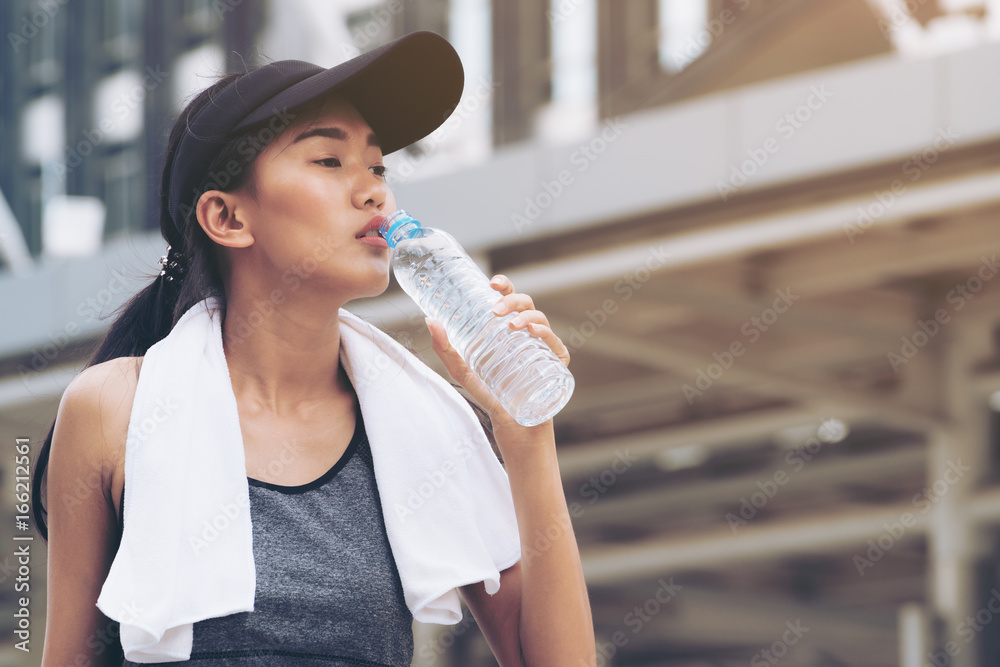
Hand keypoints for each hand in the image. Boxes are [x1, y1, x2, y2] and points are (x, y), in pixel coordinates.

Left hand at [425, 274, 570, 425]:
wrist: (511, 426)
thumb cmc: (490, 394)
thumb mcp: (462, 370)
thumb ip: (445, 348)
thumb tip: (429, 320)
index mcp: (508, 328)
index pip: (510, 299)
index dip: (505, 286)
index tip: (492, 282)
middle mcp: (528, 334)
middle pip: (526, 305)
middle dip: (512, 301)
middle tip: (495, 311)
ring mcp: (544, 348)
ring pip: (540, 320)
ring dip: (527, 317)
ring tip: (511, 325)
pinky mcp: (557, 365)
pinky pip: (556, 345)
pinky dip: (546, 335)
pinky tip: (533, 333)